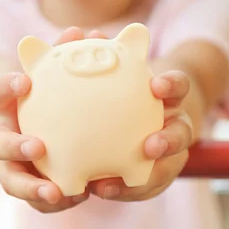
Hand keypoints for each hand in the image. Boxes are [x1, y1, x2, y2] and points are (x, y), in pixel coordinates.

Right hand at [0, 27, 104, 212]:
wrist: (48, 132)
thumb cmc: (55, 98)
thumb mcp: (59, 78)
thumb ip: (70, 58)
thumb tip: (94, 34)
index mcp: (6, 105)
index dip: (4, 86)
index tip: (25, 81)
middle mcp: (3, 136)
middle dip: (13, 146)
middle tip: (37, 146)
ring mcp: (12, 166)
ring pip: (11, 181)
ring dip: (31, 187)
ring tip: (55, 191)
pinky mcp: (29, 188)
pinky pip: (39, 201)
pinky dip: (58, 200)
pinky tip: (83, 195)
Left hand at [88, 70, 192, 201]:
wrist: (129, 120)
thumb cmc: (110, 90)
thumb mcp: (103, 74)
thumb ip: (82, 60)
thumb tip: (46, 38)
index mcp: (167, 97)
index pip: (177, 86)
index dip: (171, 85)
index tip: (156, 85)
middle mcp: (173, 127)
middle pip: (182, 133)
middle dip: (170, 140)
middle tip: (150, 146)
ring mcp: (167, 156)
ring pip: (163, 171)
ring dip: (141, 180)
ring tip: (107, 185)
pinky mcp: (151, 179)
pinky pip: (138, 188)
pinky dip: (119, 190)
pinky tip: (95, 189)